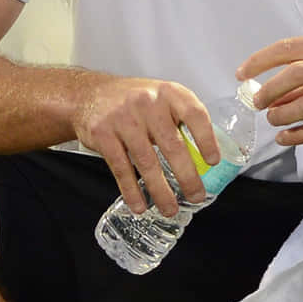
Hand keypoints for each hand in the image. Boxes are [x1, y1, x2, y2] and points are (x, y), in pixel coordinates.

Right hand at [73, 77, 215, 215]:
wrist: (89, 94)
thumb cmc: (133, 99)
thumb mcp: (161, 98)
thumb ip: (180, 120)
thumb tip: (202, 158)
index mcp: (169, 92)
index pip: (195, 115)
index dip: (206, 140)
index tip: (212, 162)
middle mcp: (148, 102)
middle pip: (172, 145)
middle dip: (187, 177)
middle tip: (196, 196)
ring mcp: (123, 118)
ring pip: (147, 162)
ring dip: (160, 190)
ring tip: (169, 208)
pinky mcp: (103, 134)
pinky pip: (121, 168)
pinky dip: (131, 190)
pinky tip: (140, 204)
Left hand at [238, 36, 302, 147]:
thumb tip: (275, 91)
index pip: (289, 49)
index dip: (260, 61)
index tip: (243, 73)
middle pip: (293, 76)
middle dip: (268, 91)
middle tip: (257, 102)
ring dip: (281, 115)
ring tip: (274, 119)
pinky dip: (297, 136)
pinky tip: (285, 137)